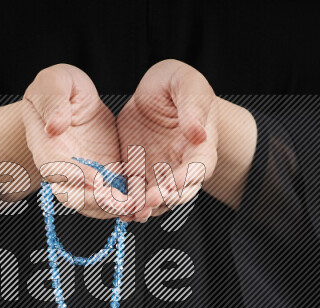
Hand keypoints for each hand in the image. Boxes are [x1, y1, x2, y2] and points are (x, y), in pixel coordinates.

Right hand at [21, 64, 140, 218]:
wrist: (72, 101)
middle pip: (75, 195)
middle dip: (98, 202)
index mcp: (47, 147)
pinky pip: (115, 195)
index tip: (96, 179)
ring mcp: (85, 176)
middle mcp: (64, 169)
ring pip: (96, 202)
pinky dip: (128, 202)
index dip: (74, 176)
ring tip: (137, 206)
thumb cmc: (58, 88)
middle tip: (121, 202)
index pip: (55, 168)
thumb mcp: (53, 82)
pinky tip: (145, 201)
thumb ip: (52, 102)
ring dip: (115, 207)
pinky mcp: (106, 175)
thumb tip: (54, 125)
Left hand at [117, 60, 218, 220]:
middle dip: (164, 199)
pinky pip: (134, 194)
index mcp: (200, 146)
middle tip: (149, 201)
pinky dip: (128, 204)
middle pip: (178, 191)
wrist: (155, 93)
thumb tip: (198, 133)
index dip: (187, 178)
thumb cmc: (177, 84)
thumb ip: (193, 105)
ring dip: (145, 208)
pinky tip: (118, 210)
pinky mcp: (139, 173)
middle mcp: (182, 165)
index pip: (199, 167)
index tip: (173, 184)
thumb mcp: (186, 83)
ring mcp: (160, 172)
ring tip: (132, 212)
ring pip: (156, 198)